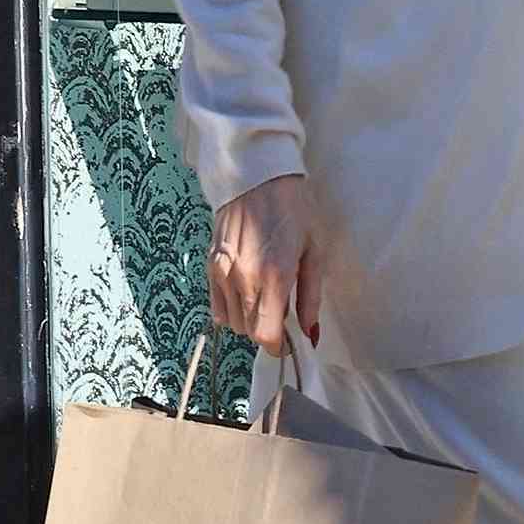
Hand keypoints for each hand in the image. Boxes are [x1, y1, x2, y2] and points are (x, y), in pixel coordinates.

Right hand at [208, 173, 322, 355]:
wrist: (258, 176)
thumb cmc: (295, 211)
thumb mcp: (314, 252)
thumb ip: (311, 298)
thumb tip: (310, 335)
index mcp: (274, 276)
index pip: (266, 335)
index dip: (279, 347)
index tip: (290, 343)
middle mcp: (243, 279)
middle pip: (249, 332)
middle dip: (267, 333)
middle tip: (283, 317)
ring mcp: (222, 272)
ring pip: (232, 322)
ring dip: (250, 320)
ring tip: (266, 299)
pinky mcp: (210, 265)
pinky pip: (217, 306)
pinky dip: (231, 309)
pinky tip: (247, 293)